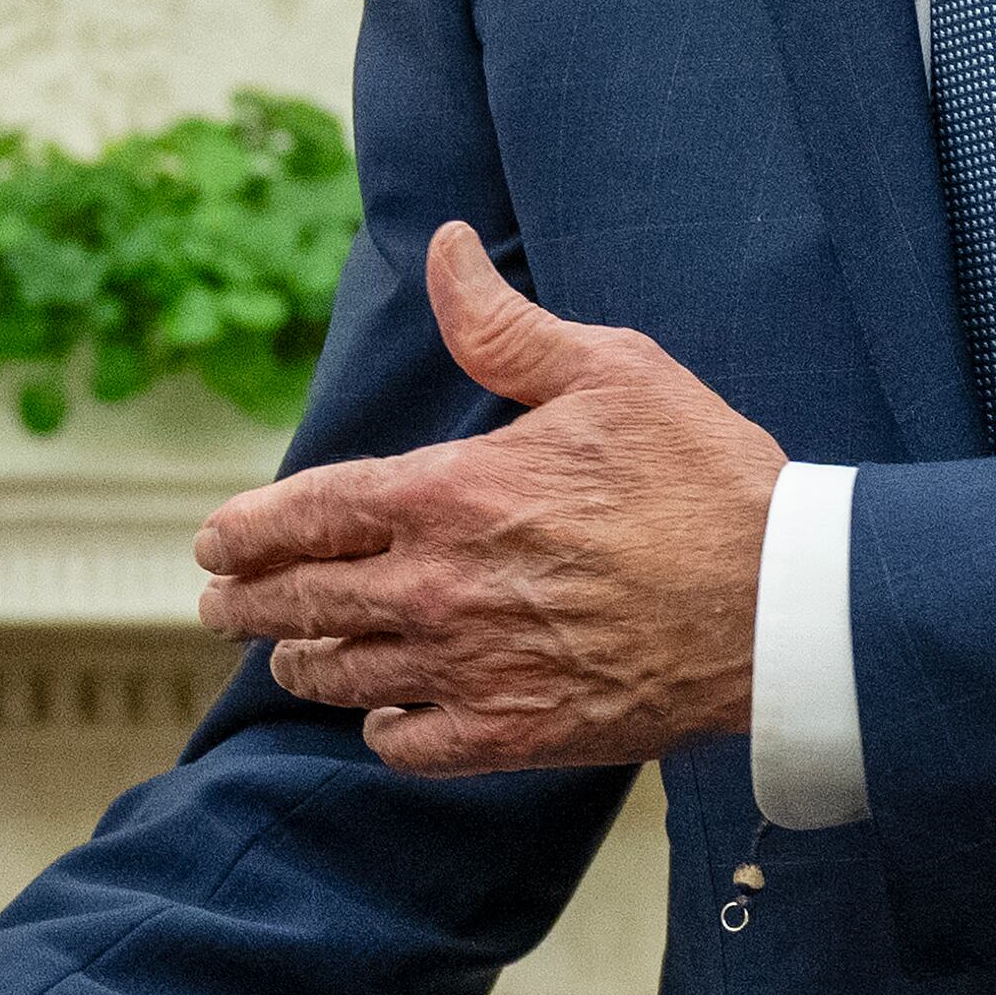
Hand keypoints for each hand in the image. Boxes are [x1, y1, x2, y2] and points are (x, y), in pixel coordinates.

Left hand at [193, 221, 781, 773]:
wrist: (783, 605)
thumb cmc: (702, 478)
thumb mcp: (607, 371)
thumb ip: (501, 326)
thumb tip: (439, 249)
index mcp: (445, 495)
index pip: (303, 514)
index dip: (244, 532)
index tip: (212, 544)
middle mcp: (436, 588)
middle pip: (301, 601)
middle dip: (243, 604)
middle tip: (216, 607)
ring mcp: (470, 669)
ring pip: (343, 677)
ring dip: (303, 664)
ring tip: (288, 657)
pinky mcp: (514, 734)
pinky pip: (411, 745)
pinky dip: (383, 732)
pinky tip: (382, 720)